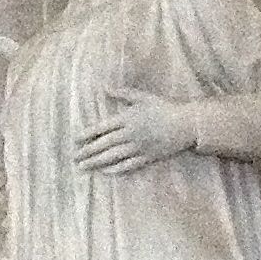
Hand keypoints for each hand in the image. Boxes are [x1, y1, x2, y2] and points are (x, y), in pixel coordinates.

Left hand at [74, 88, 196, 174]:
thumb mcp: (143, 97)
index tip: (75, 140)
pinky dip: (115, 169)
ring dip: (96, 162)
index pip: (102, 128)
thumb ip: (123, 93)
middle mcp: (131, 134)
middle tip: (74, 157)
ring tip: (83, 167)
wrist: (186, 124)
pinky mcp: (147, 157)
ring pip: (113, 157)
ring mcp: (139, 147)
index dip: (87, 135)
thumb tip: (104, 87)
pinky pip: (128, 165)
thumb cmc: (164, 108)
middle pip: (104, 144)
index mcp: (128, 118)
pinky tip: (105, 171)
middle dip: (87, 151)